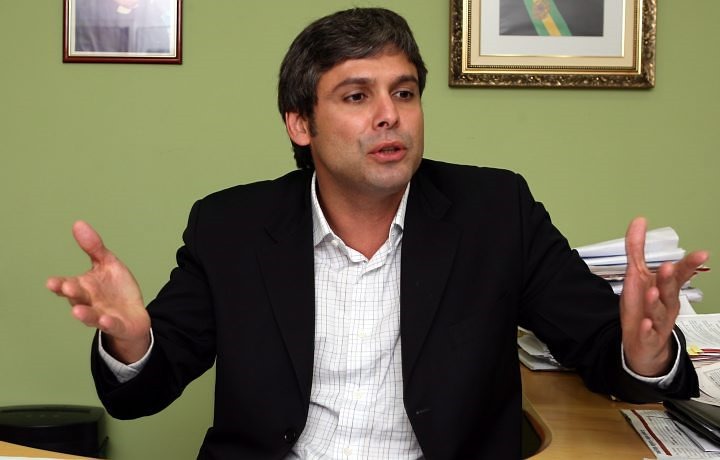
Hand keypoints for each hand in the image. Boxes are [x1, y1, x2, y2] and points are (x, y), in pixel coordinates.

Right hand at [47, 221, 150, 363]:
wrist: (134, 315)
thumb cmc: (116, 290)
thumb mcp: (108, 264)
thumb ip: (94, 247)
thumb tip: (78, 223)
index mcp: (84, 287)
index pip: (68, 285)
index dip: (60, 284)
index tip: (52, 282)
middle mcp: (89, 302)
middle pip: (78, 298)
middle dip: (72, 293)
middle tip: (66, 287)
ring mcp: (102, 315)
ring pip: (90, 316)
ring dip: (84, 314)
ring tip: (77, 311)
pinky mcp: (117, 325)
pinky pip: (111, 325)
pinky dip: (107, 323)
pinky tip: (105, 320)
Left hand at [620, 217, 708, 375]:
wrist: (643, 342)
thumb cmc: (643, 305)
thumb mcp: (637, 275)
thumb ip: (637, 249)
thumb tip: (639, 220)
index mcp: (665, 288)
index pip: (679, 274)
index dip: (689, 265)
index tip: (702, 253)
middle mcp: (666, 303)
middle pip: (670, 291)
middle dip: (669, 279)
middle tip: (668, 267)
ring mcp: (658, 322)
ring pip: (659, 312)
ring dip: (656, 303)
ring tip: (652, 293)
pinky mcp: (647, 337)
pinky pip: (648, 334)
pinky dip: (647, 329)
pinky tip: (645, 324)